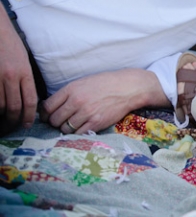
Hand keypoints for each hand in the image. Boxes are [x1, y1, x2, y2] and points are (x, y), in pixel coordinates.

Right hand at [0, 26, 37, 133]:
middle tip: (14, 125)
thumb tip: (27, 100)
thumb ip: (25, 80)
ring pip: (0, 105)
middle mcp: (11, 77)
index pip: (30, 101)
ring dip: (2, 114)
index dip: (29, 116)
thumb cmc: (11, 46)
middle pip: (15, 107)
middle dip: (15, 120)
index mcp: (25, 72)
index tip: (27, 124)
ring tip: (4, 119)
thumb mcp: (24, 62)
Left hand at [40, 68, 167, 133]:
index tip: (48, 116)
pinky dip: (78, 133)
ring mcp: (87, 113)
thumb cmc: (106, 83)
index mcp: (72, 89)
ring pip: (65, 129)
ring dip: (67, 128)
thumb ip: (68, 93)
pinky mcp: (96, 123)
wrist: (129, 87)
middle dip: (56, 122)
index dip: (45, 114)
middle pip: (54, 120)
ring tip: (74, 123)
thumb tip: (51, 107)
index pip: (47, 107)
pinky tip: (83, 127)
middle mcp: (77, 101)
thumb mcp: (84, 82)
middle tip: (62, 121)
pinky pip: (78, 134)